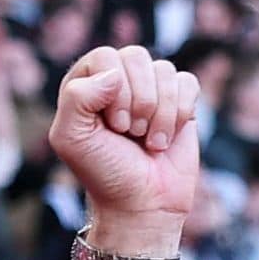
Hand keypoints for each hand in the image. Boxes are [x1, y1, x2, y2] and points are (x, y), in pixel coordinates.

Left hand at [49, 44, 205, 249]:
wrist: (142, 203)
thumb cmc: (103, 171)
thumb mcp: (71, 138)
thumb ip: (76, 98)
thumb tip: (115, 74)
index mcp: (86, 82)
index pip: (104, 57)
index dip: (114, 89)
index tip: (114, 126)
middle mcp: (118, 79)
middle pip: (136, 56)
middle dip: (138, 100)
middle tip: (130, 133)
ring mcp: (150, 89)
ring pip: (164, 70)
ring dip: (159, 113)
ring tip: (148, 141)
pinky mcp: (179, 101)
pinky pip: (187, 83)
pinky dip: (179, 113)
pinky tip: (167, 138)